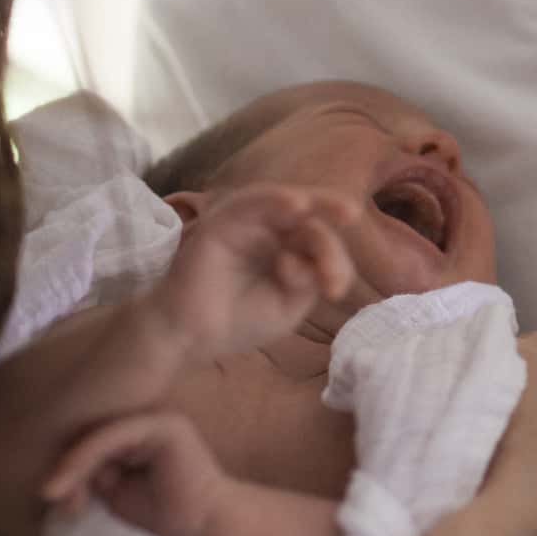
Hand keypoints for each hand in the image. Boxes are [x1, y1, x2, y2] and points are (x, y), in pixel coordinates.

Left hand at [42, 411, 228, 535]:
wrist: (206, 529)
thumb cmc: (166, 516)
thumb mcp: (114, 491)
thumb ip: (91, 473)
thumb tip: (56, 466)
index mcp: (140, 433)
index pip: (91, 439)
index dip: (67, 465)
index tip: (51, 498)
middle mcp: (149, 419)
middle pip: (92, 434)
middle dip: (67, 466)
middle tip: (49, 496)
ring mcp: (158, 419)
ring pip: (97, 435)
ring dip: (71, 465)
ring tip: (50, 492)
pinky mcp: (163, 426)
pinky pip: (111, 437)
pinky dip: (84, 459)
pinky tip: (65, 483)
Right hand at [152, 184, 358, 356]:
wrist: (190, 337)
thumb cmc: (238, 320)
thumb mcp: (289, 305)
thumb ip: (310, 279)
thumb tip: (315, 262)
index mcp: (287, 247)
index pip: (319, 242)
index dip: (335, 260)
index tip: (335, 290)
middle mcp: (268, 230)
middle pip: (309, 220)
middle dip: (329, 243)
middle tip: (339, 268)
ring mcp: (245, 223)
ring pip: (286, 204)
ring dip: (318, 204)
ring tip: (346, 212)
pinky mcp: (221, 221)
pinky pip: (251, 201)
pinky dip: (274, 199)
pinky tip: (298, 205)